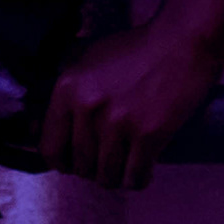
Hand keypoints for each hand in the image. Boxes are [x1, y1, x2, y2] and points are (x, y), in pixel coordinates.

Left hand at [36, 22, 223, 190]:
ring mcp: (118, 123)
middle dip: (91, 171)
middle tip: (104, 164)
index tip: (72, 163)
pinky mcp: (149, 135)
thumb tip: (43, 122)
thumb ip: (66, 90)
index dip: (61, 162)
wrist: (180, 43)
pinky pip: (135, 177)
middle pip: (80, 165)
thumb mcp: (86, 59)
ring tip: (124, 167)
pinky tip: (142, 171)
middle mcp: (88, 108)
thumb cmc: (135, 49)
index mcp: (67, 89)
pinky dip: (138, 179)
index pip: (50, 146)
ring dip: (115, 178)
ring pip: (107, 176)